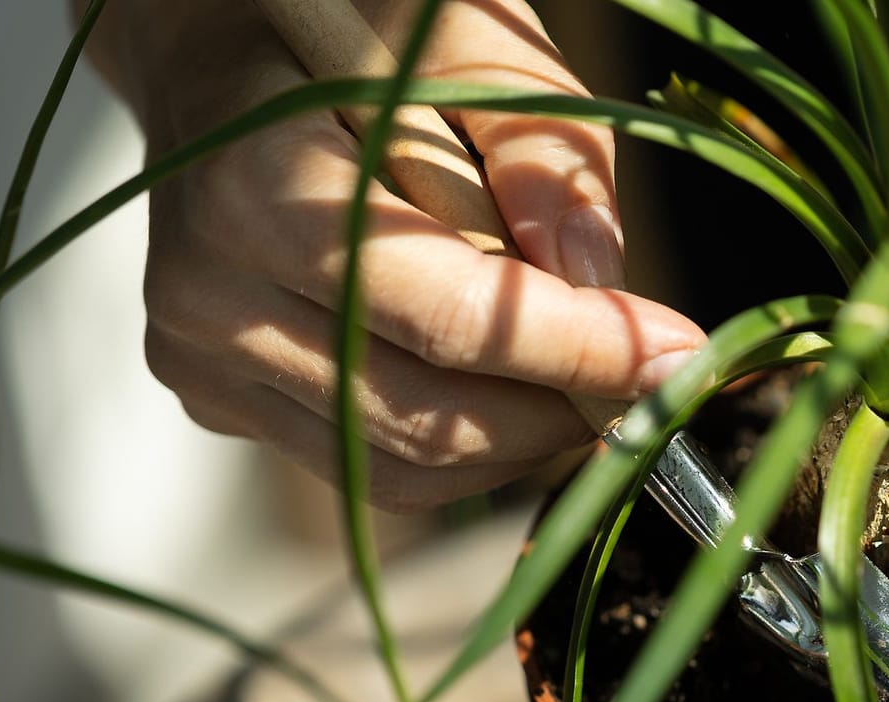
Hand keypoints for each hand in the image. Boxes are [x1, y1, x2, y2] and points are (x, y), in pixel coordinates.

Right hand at [89, 0, 704, 509]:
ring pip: (405, 469)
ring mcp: (203, 365)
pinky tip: (505, 370)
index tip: (684, 352)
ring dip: (523, 437)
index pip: (447, 319)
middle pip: (430, 419)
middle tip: (654, 372)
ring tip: (585, 366)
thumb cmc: (346, 17)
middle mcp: (206, 300)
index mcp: (252, 190)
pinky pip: (373, 465)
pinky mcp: (220, 404)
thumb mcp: (455, 28)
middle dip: (565, 410)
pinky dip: (467, 440)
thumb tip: (595, 276)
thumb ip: (537, 141)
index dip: (581, 348)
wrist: (208, 41)